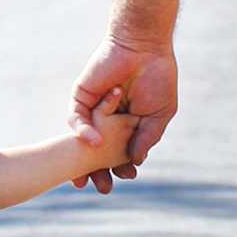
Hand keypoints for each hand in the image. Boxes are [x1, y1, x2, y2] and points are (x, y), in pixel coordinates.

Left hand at [70, 35, 177, 192]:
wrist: (144, 48)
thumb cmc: (157, 77)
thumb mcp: (159, 114)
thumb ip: (147, 137)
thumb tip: (135, 161)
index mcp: (128, 124)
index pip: (119, 151)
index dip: (121, 166)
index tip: (127, 177)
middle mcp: (109, 119)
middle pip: (98, 152)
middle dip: (98, 171)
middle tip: (103, 188)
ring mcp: (94, 108)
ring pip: (83, 140)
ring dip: (86, 159)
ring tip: (92, 176)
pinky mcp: (82, 96)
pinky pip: (77, 119)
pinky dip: (84, 131)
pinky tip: (95, 141)